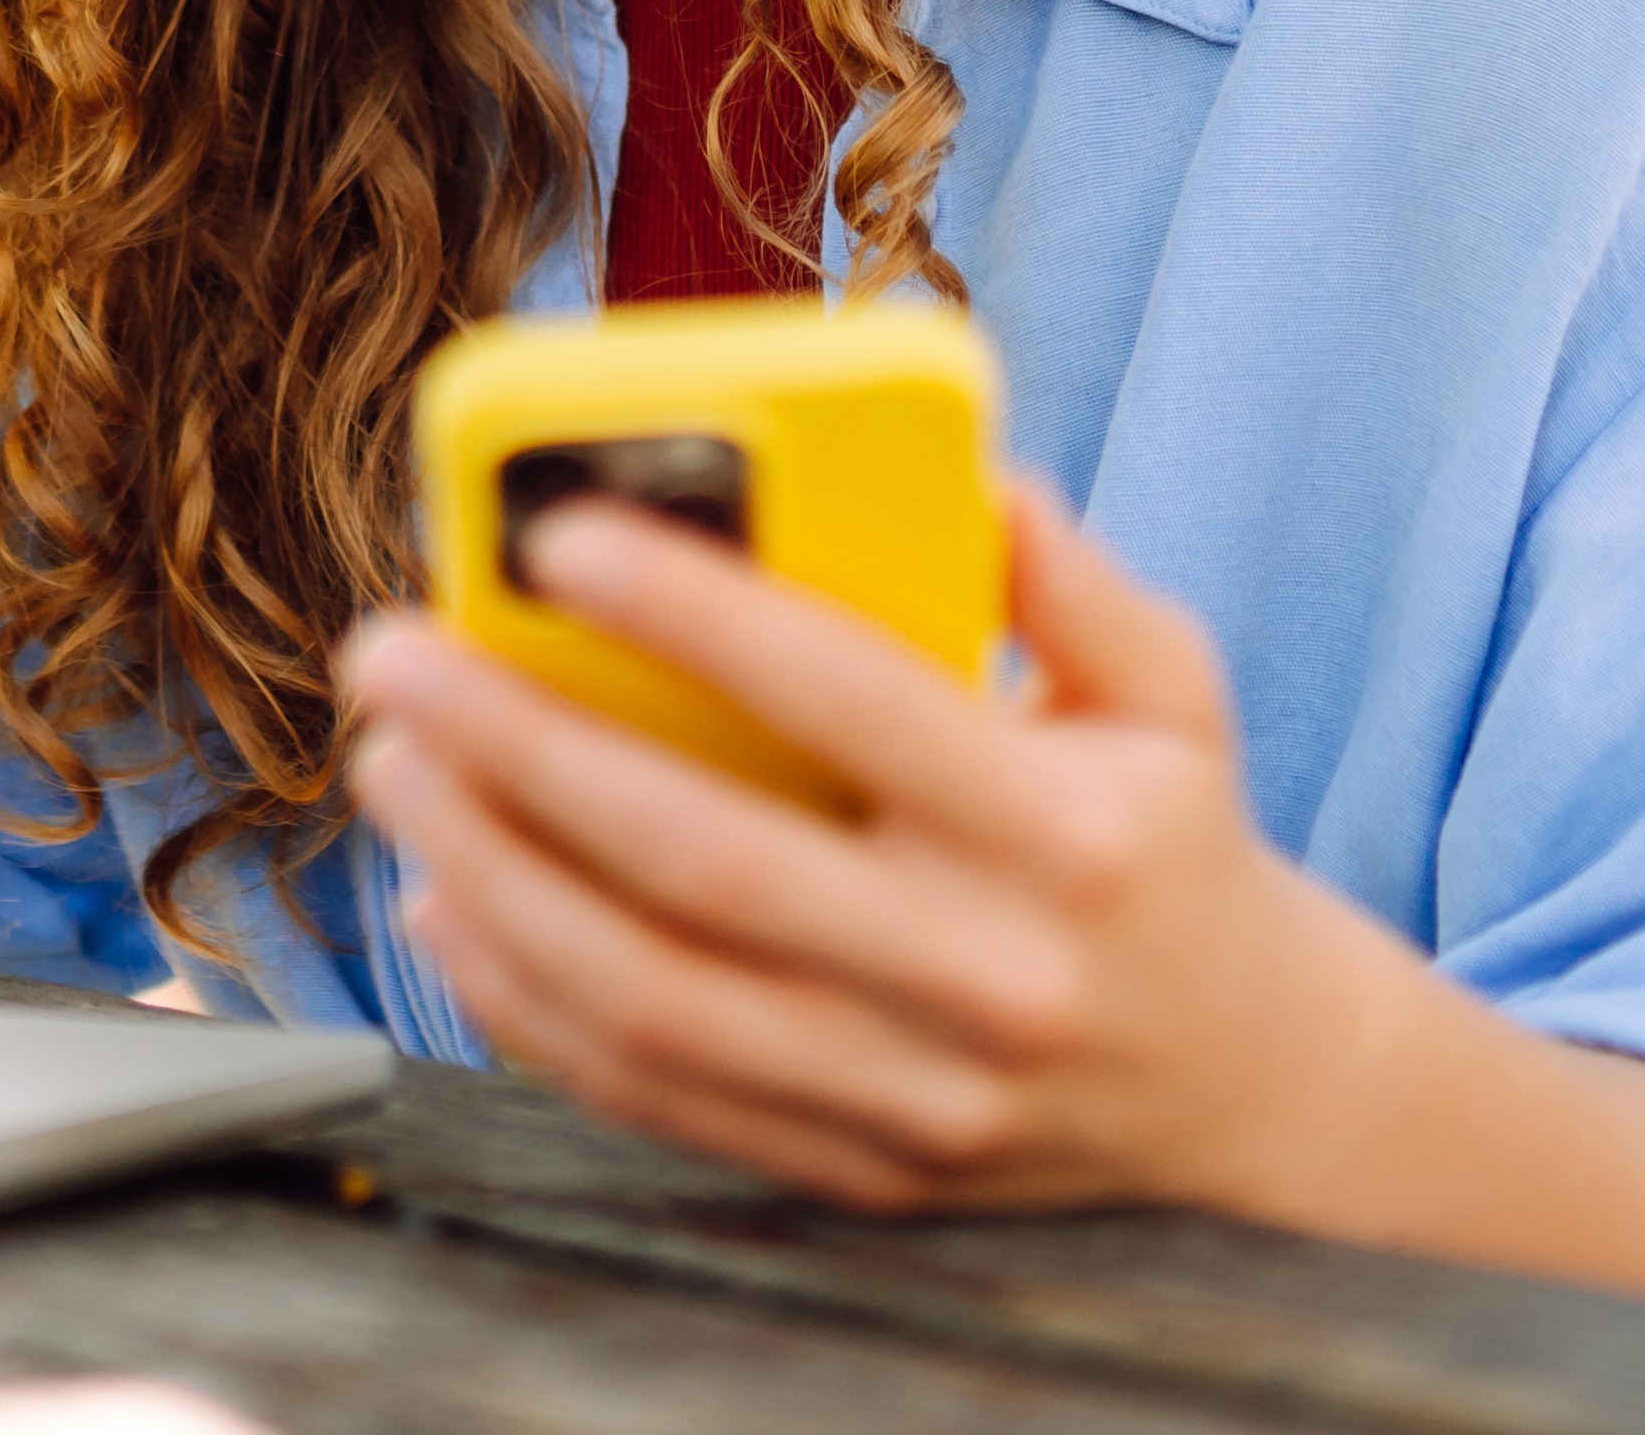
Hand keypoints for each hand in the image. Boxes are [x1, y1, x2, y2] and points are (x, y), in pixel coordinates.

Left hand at [341, 482, 1644, 1312]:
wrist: (1251, 1095)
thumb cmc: (1172, 850)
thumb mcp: (1171, 695)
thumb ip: (1073, 581)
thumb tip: (965, 472)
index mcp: (1070, 837)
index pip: (853, 705)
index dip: (694, 616)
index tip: (554, 537)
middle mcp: (987, 978)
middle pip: (706, 863)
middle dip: (520, 750)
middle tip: (394, 656)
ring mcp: (914, 1098)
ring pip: (650, 995)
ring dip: (490, 872)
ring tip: (393, 765)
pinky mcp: (854, 1172)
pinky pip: (650, 1093)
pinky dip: (524, 1000)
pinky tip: (446, 897)